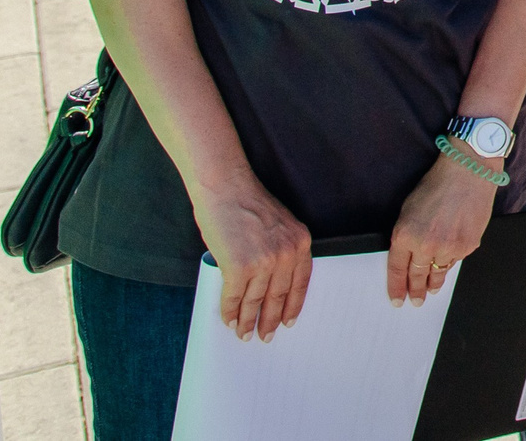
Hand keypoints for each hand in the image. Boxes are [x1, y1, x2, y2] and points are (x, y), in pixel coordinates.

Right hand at [187, 174, 311, 340]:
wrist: (225, 187)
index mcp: (300, 242)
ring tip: (243, 334)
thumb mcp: (278, 225)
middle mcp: (286, 254)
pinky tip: (228, 321)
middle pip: (279, 297)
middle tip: (265, 337)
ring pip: (255, 301)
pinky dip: (229, 312)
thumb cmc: (247, 204)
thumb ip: (280, 250)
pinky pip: (234, 297)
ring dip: (248, 321)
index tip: (288, 322)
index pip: (301, 283)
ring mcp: (263, 261)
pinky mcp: (239, 267)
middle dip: (270, 320)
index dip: (293, 306)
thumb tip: (269, 283)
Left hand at [387, 150, 499, 304]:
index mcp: (405, 235)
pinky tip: (448, 264)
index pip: (397, 270)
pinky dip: (450, 263)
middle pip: (417, 276)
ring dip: (434, 282)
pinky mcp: (467, 246)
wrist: (468, 172)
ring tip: (432, 289)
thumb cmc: (438, 184)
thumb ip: (406, 235)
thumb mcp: (409, 209)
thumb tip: (409, 257)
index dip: (396, 288)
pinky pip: (455, 261)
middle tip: (415, 301)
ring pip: (438, 272)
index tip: (397, 300)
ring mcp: (448, 247)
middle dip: (416, 291)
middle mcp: (425, 245)